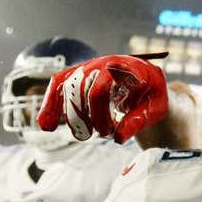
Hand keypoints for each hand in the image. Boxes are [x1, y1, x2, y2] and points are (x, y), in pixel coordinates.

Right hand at [38, 54, 167, 143]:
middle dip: (91, 117)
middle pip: (87, 90)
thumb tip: (117, 139)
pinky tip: (46, 125)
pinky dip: (50, 104)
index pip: (107, 88)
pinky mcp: (80, 73)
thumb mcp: (156, 108)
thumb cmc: (152, 94)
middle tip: (102, 134)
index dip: (103, 112)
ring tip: (84, 134)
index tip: (111, 131)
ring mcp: (91, 66)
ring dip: (73, 115)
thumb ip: (139, 120)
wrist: (148, 78)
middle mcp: (107, 63)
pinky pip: (58, 84)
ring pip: (70, 87)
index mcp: (130, 68)